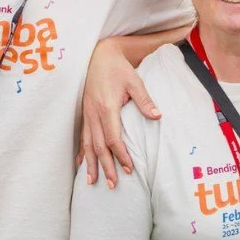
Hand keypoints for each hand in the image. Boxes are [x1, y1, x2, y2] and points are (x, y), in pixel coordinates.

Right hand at [79, 38, 159, 188]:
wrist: (98, 55)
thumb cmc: (118, 68)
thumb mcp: (134, 81)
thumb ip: (145, 100)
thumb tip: (157, 116)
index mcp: (107, 106)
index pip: (113, 138)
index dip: (121, 155)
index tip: (129, 169)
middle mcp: (94, 113)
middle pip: (99, 146)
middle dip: (105, 166)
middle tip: (112, 184)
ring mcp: (87, 114)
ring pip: (88, 144)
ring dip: (91, 164)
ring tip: (92, 182)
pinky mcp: (84, 113)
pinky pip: (82, 136)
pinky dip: (82, 151)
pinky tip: (81, 163)